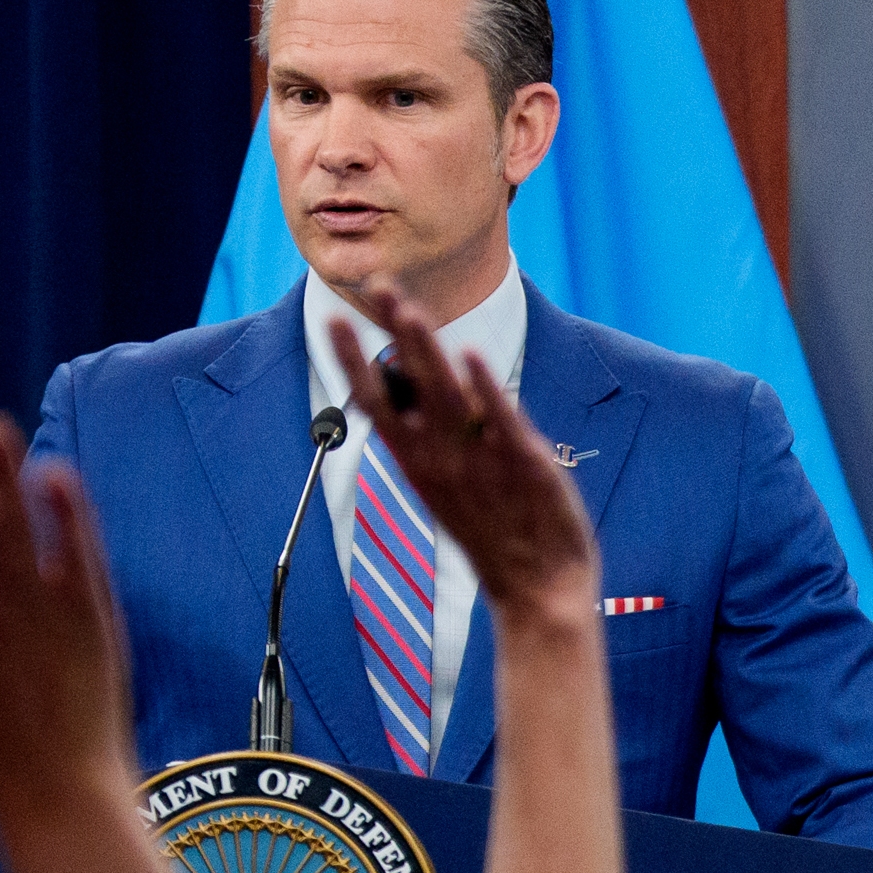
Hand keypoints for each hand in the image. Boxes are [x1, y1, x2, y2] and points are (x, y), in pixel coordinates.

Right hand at [332, 282, 601, 626]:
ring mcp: (481, 460)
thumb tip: (424, 390)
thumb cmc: (494, 532)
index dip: (354, 359)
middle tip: (377, 285)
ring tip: (409, 310)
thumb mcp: (448, 487)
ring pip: (448, 394)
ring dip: (428, 350)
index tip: (334, 320)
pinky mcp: (523, 464)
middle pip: (410, 384)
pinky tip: (471, 356)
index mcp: (418, 462)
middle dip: (393, 332)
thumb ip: (436, 439)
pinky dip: (485, 389)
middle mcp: (441, 457)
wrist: (538, 588)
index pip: (376, 401)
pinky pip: (501, 420)